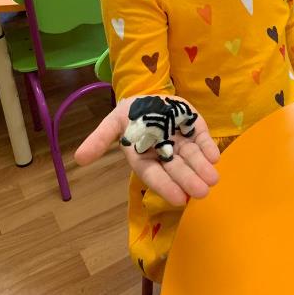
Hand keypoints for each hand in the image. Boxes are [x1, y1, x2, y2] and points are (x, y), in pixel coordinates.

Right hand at [75, 95, 219, 205]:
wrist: (149, 95)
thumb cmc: (131, 113)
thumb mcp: (112, 122)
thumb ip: (99, 139)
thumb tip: (78, 158)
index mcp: (144, 156)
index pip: (154, 175)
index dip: (165, 186)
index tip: (179, 199)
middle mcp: (165, 153)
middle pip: (176, 169)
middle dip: (189, 180)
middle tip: (203, 192)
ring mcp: (182, 142)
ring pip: (192, 157)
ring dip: (203, 168)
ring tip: (213, 179)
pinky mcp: (195, 128)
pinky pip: (202, 139)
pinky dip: (209, 148)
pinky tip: (215, 156)